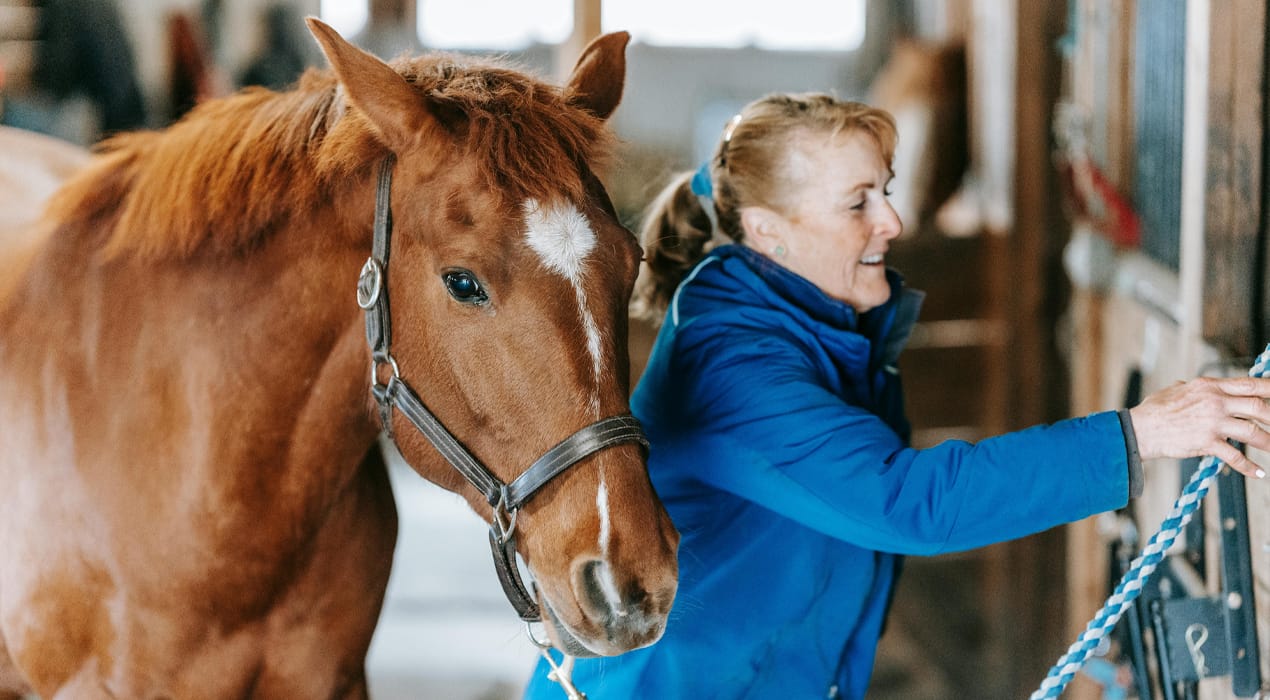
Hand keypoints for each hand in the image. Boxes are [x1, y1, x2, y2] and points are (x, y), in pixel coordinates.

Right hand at [1129, 377, 1269, 477]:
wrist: (1140, 429)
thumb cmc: (1155, 409)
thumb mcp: (1177, 389)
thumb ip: (1196, 388)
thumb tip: (1201, 387)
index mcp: (1210, 386)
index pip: (1250, 384)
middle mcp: (1215, 402)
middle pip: (1259, 407)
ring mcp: (1212, 423)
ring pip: (1252, 432)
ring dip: (1269, 443)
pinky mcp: (1206, 442)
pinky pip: (1234, 456)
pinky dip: (1249, 467)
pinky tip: (1258, 472)